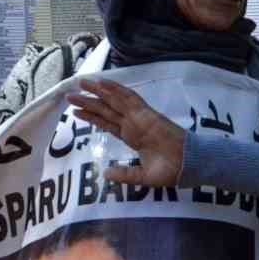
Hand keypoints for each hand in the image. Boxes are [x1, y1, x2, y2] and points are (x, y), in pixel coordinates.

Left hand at [66, 78, 185, 187]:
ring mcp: (139, 117)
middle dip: (89, 101)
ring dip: (98, 91)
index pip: (107, 123)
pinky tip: (103, 83)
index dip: (92, 116)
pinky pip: (130, 99)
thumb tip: (105, 173)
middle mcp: (133, 124)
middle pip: (107, 109)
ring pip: (115, 101)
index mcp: (132, 137)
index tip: (76, 111)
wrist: (188, 165)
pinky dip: (116, 90)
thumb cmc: (170, 170)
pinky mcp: (146, 114)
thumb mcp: (142, 176)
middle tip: (70, 94)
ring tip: (81, 83)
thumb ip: (124, 174)